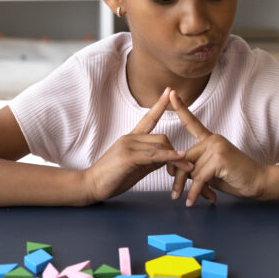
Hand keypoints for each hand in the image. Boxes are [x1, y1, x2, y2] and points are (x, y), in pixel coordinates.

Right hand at [83, 87, 193, 203]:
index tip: (169, 91)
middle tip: (185, 167)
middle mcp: (130, 138)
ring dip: (177, 158)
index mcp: (131, 138)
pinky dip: (169, 157)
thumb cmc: (112, 177)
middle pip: (162, 138)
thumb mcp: (136, 166)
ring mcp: (128, 146)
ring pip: (160, 146)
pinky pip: (154, 155)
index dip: (160, 105)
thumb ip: (152, 159)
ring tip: (188, 169)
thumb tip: (169, 158)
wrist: (90, 185)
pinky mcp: (128, 157)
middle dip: (176, 152)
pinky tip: (179, 159)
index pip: (148, 118)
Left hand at [168, 89, 267, 206]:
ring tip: (192, 199)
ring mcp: (217, 147)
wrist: (259, 182)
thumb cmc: (235, 177)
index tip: (171, 93)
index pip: (192, 123)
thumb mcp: (210, 172)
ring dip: (191, 188)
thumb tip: (178, 173)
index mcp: (210, 140)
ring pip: (191, 170)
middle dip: (178, 178)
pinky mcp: (220, 158)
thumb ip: (195, 168)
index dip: (180, 108)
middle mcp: (213, 140)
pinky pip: (199, 178)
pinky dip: (195, 192)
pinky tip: (193, 200)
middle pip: (184, 157)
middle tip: (174, 194)